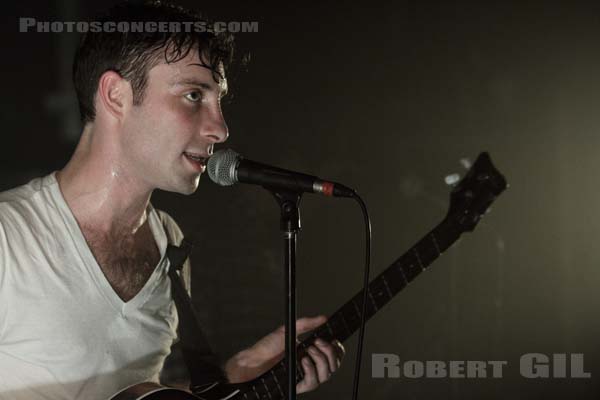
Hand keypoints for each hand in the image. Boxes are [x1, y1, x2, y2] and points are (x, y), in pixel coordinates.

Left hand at [224, 315, 344, 392]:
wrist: (252, 361)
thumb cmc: (267, 347)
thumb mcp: (289, 330)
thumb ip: (307, 324)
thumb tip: (322, 318)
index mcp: (311, 353)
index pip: (333, 355)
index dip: (337, 349)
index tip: (333, 340)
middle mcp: (310, 366)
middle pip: (333, 366)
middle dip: (330, 353)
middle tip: (319, 343)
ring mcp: (304, 376)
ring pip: (326, 375)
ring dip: (320, 361)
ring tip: (309, 351)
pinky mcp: (296, 384)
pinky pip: (312, 383)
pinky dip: (310, 371)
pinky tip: (303, 361)